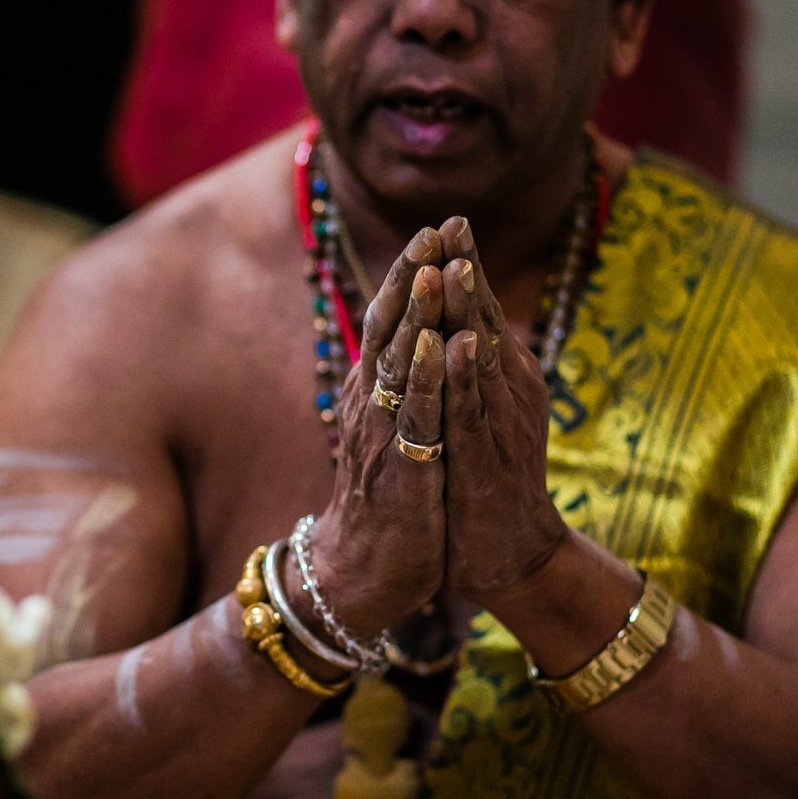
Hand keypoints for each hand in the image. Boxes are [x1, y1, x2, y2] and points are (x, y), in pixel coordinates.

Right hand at [306, 227, 448, 638]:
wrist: (360, 569)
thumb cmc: (384, 498)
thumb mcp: (390, 430)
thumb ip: (397, 385)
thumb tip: (412, 338)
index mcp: (371, 391)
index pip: (389, 320)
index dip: (409, 274)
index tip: (433, 229)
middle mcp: (370, 402)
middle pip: (388, 327)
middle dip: (409, 276)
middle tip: (432, 229)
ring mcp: (383, 433)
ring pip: (397, 362)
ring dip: (414, 314)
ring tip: (432, 268)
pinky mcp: (402, 467)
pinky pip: (414, 415)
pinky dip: (425, 377)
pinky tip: (437, 346)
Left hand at [434, 216, 569, 604]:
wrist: (506, 553)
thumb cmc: (486, 477)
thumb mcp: (477, 411)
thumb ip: (471, 368)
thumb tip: (458, 319)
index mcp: (500, 377)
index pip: (480, 311)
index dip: (465, 265)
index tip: (449, 219)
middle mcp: (507, 392)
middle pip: (485, 321)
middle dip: (468, 271)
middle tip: (454, 221)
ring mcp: (498, 425)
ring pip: (480, 358)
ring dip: (470, 311)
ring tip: (458, 264)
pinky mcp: (484, 461)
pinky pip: (471, 412)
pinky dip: (464, 377)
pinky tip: (458, 344)